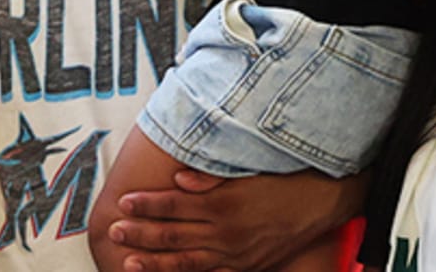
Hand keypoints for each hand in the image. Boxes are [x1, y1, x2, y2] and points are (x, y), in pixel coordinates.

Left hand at [106, 167, 359, 271]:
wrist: (322, 203)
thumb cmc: (284, 182)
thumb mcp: (247, 172)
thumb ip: (210, 177)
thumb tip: (178, 177)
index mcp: (224, 205)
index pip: (174, 205)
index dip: (147, 204)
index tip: (124, 202)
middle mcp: (226, 234)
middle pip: (173, 235)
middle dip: (141, 234)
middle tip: (113, 232)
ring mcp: (235, 255)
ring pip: (185, 262)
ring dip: (155, 262)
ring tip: (129, 262)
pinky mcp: (245, 267)